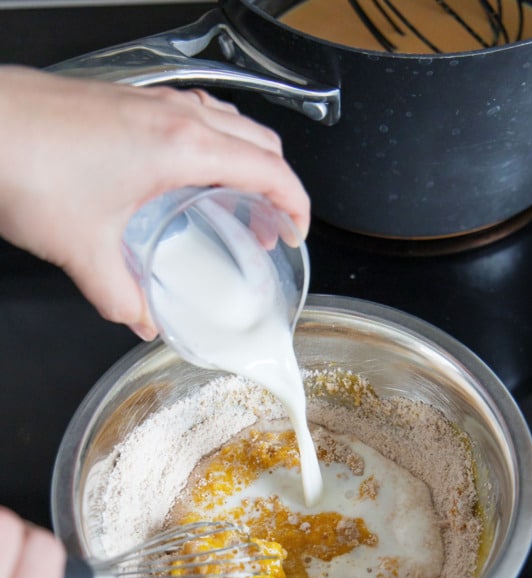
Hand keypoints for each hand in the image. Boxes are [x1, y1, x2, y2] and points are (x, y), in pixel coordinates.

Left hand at [0, 66, 310, 339]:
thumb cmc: (25, 164)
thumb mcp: (84, 249)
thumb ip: (120, 294)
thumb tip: (140, 317)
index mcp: (182, 147)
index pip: (270, 171)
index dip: (296, 206)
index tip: (296, 234)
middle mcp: (175, 115)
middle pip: (260, 142)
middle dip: (278, 185)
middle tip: (268, 227)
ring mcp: (151, 100)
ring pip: (229, 122)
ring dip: (247, 160)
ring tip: (235, 200)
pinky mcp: (128, 98)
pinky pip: (194, 113)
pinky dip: (212, 142)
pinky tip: (185, 173)